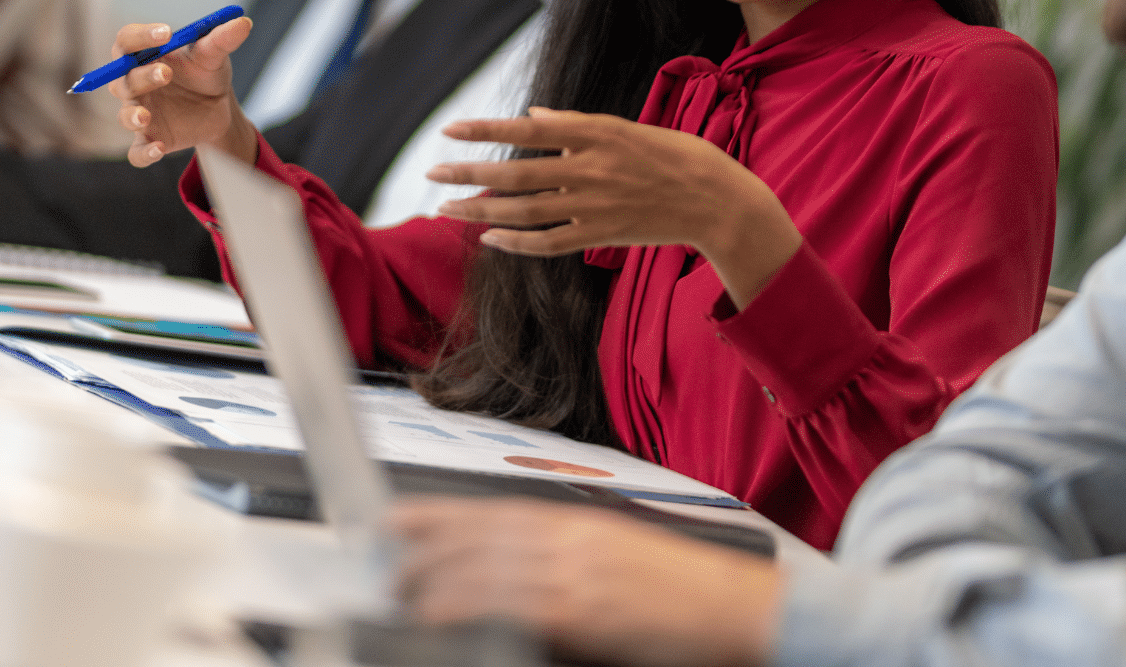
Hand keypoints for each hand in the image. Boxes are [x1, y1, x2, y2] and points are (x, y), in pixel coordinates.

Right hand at [112, 16, 257, 167]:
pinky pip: (137, 152)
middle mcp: (135, 84)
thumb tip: (244, 22)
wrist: (216, 106)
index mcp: (144, 56)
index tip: (165, 33)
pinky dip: (144, 153)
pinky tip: (158, 149)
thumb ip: (223, 38)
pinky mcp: (150, 139)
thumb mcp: (214, 54)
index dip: (141, 36)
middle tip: (166, 73)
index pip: (127, 41)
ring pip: (125, 115)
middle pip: (123, 78)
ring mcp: (140, 112)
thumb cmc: (205, 72)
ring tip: (145, 116)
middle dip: (143, 76)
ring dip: (132, 115)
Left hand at [393, 498, 784, 666]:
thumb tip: (509, 574)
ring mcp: (575, 572)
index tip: (396, 521)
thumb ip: (564, 558)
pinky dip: (465, 606)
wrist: (739, 608)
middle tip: (386, 561)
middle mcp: (570, 538)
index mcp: (578, 522)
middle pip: (478, 534)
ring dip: (433, 578)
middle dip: (425, 547)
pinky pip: (508, 604)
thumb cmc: (682, 592)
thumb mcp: (615, 558)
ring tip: (400, 591)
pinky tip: (436, 613)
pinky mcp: (582, 610)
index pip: (490, 511)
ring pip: (483, 566)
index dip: (437, 516)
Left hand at [427, 108, 800, 307]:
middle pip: (517, 174)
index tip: (449, 129)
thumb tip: (532, 118)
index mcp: (597, 134)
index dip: (486, 130)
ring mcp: (595, 205)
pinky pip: (550, 243)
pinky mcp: (602, 234)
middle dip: (469, 174)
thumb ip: (575, 124)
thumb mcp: (626, 127)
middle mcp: (591, 169)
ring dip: (481, 211)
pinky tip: (490, 240)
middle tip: (433, 173)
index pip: (528, 130)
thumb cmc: (673, 155)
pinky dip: (517, 243)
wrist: (718, 200)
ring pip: (524, 211)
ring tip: (445, 210)